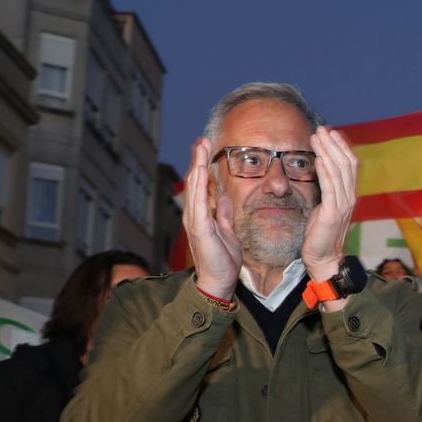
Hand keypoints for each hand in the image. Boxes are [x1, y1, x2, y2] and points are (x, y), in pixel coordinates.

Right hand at [183, 138, 241, 298]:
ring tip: (200, 147)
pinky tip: (201, 170)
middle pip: (195, 181)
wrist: (220, 281)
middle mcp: (194, 215)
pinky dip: (200, 185)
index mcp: (201, 215)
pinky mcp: (200, 229)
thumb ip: (223, 214)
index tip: (207, 148)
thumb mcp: (227, 231)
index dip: (203, 165)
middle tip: (202, 140)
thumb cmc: (223, 260)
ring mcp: (195, 221)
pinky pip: (199, 203)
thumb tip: (224, 198)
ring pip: (195, 187)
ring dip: (198, 165)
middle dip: (198, 159)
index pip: (201, 185)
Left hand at [301, 126, 358, 284]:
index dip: (341, 147)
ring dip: (328, 152)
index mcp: (348, 195)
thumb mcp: (323, 207)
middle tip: (322, 129)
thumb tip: (319, 171)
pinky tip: (320, 158)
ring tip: (318, 137)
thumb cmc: (320, 234)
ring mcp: (343, 205)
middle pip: (347, 164)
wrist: (323, 258)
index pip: (350, 165)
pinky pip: (331, 187)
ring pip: (339, 171)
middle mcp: (350, 197)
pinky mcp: (333, 212)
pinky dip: (326, 171)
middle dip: (334, 144)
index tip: (330, 133)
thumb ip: (325, 190)